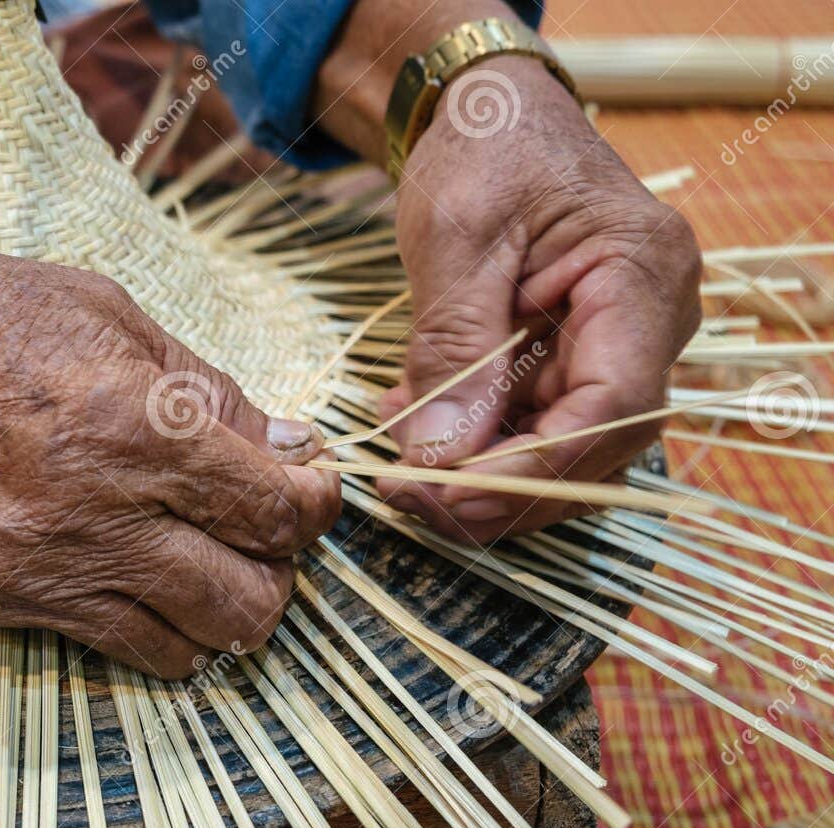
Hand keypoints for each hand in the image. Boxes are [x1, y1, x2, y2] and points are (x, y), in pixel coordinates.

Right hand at [0, 225, 340, 676]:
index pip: (278, 516)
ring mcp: (28, 576)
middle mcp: (90, 519)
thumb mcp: (111, 315)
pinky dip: (110, 607)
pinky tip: (91, 553)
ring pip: (175, 651)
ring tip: (184, 560)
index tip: (309, 492)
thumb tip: (287, 452)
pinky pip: (83, 637)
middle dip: (274, 577)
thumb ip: (211, 395)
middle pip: (246, 609)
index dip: (316, 508)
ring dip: (201, 610)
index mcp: (137, 430)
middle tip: (255, 539)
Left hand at [377, 55, 702, 540]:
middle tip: (405, 495)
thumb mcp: (456, 240)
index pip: (613, 405)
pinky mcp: (572, 361)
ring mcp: (614, 345)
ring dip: (475, 470)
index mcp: (643, 275)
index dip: (536, 468)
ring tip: (394, 455)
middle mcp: (650, 321)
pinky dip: (468, 440)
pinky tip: (407, 422)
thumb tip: (439, 458)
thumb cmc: (484, 150)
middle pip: (594, 443)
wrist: (488, 116)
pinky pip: (530, 425)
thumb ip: (452, 349)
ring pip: (560, 450)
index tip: (450, 493)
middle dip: (499, 486)